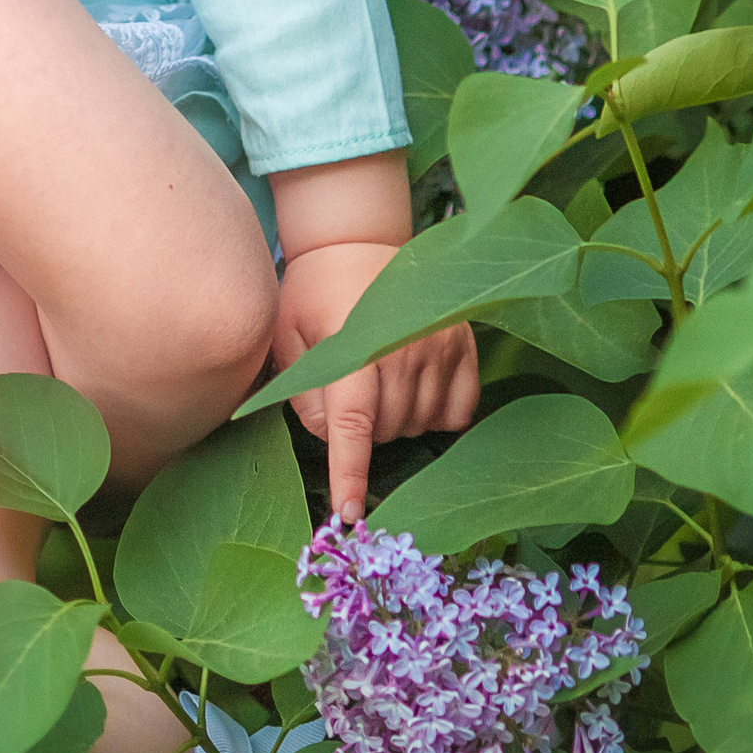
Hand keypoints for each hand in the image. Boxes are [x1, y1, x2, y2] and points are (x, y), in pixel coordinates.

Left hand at [272, 242, 477, 521]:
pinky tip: (415, 392)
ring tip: (377, 384)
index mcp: (353, 347)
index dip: (349, 473)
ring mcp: (440, 346)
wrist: (357, 239)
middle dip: (363, 430)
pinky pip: (460, 411)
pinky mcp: (463, 345)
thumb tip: (327, 437)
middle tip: (346, 395)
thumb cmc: (313, 291)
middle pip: (387, 431)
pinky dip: (437, 415)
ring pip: (422, 425)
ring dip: (397, 422)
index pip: (352, 425)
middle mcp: (402, 349)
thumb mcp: (288, 335)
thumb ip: (301, 390)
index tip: (348, 514)